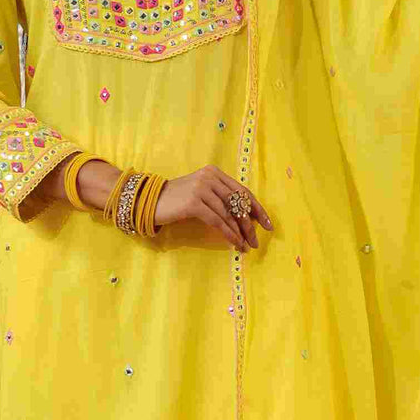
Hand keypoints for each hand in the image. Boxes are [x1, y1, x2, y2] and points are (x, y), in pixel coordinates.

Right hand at [154, 165, 272, 251]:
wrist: (150, 201)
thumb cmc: (177, 200)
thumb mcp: (202, 192)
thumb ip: (221, 198)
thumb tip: (246, 218)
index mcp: (215, 173)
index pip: (243, 191)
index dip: (258, 209)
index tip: (268, 224)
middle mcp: (210, 177)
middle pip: (239, 203)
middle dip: (251, 224)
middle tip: (257, 241)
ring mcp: (201, 188)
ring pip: (229, 214)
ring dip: (240, 233)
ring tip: (246, 246)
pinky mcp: (193, 203)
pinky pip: (218, 222)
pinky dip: (229, 234)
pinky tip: (235, 243)